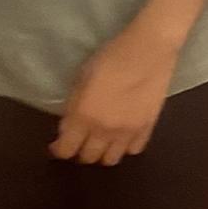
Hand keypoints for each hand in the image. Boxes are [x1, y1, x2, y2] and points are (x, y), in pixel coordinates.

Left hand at [49, 21, 177, 166]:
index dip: (59, 148)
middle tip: (81, 139)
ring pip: (111, 159)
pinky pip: (134, 150)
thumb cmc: (111, 55)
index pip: (66, 149)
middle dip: (81, 151)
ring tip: (103, 140)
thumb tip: (69, 124)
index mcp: (84, 116)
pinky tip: (123, 135)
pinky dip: (126, 147)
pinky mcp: (148, 128)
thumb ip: (74, 104)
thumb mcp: (82, 75)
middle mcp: (104, 130)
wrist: (149, 48)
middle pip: (88, 158)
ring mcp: (128, 132)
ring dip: (103, 152)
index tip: (58, 143)